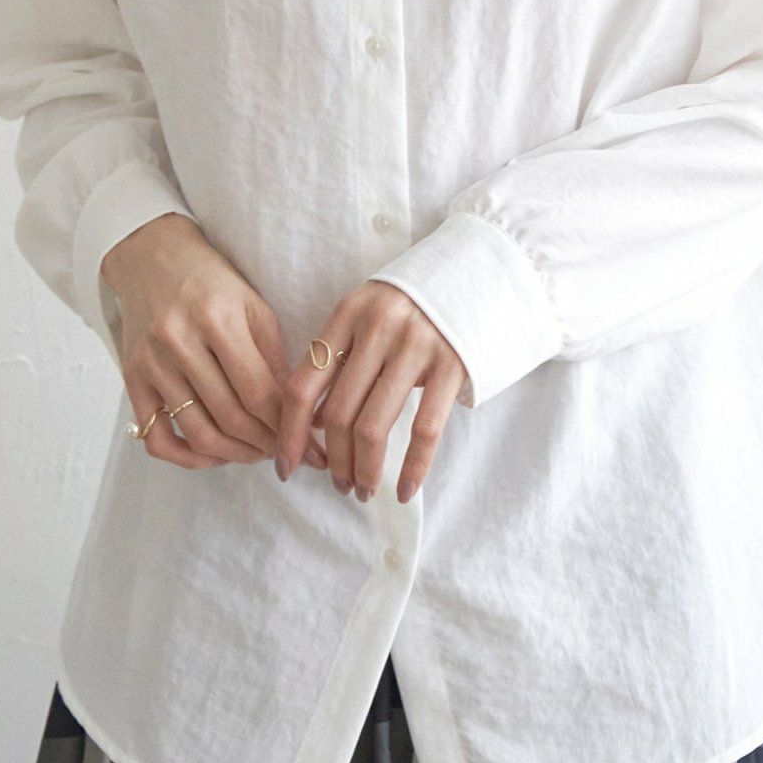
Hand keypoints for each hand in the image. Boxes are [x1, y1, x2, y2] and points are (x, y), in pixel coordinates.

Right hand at [101, 214, 327, 475]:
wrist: (153, 259)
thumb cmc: (212, 282)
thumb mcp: (253, 305)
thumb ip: (274, 357)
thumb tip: (297, 413)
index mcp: (217, 317)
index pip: (260, 391)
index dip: (288, 425)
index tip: (307, 442)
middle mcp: (179, 341)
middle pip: (232, 417)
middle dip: (267, 444)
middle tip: (287, 451)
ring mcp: (152, 364)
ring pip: (199, 434)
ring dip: (236, 455)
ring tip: (258, 452)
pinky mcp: (132, 380)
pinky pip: (158, 439)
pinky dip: (189, 458)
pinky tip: (215, 453)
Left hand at [274, 281, 465, 504]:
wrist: (477, 273)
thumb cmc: (412, 304)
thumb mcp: (368, 315)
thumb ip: (339, 357)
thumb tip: (309, 423)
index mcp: (347, 314)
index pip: (303, 385)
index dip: (290, 434)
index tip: (285, 468)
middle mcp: (377, 327)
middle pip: (337, 413)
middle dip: (334, 461)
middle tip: (339, 484)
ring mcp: (416, 344)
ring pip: (373, 427)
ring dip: (364, 469)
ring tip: (363, 489)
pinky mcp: (453, 363)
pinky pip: (425, 429)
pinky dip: (413, 467)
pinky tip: (404, 490)